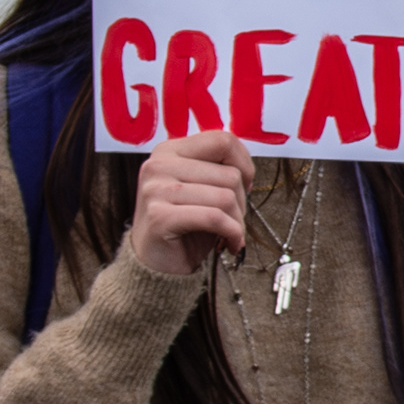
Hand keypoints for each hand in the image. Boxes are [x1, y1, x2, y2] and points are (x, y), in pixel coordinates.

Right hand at [126, 129, 252, 278]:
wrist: (156, 262)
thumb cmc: (186, 224)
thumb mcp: (203, 187)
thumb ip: (219, 167)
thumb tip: (248, 165)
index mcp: (169, 151)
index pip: (223, 140)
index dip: (245, 164)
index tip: (245, 185)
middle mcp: (158, 165)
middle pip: (230, 174)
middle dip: (243, 202)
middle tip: (234, 219)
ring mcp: (155, 190)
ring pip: (225, 197)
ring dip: (238, 221)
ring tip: (230, 232)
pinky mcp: (159, 216)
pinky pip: (214, 218)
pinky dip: (232, 233)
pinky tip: (230, 243)